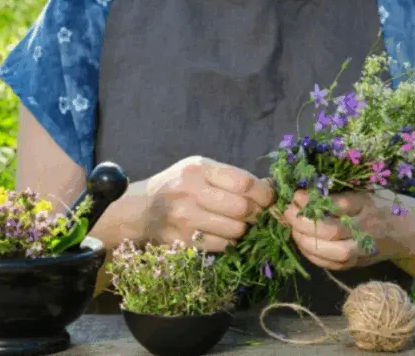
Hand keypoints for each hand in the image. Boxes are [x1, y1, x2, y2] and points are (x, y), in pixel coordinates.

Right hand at [146, 156, 273, 251]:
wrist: (143, 209)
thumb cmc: (179, 184)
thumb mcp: (201, 168)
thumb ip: (233, 175)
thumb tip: (271, 186)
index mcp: (199, 169)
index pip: (243, 182)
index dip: (264, 193)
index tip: (269, 199)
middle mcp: (191, 192)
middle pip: (242, 208)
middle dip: (257, 213)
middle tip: (257, 214)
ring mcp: (185, 219)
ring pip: (235, 230)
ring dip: (244, 229)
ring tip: (238, 224)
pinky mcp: (184, 241)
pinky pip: (222, 245)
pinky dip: (229, 242)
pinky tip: (223, 233)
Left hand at [281, 190, 384, 270]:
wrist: (405, 231)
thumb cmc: (378, 204)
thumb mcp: (364, 190)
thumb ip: (340, 191)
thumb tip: (305, 189)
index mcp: (367, 204)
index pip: (340, 204)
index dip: (314, 201)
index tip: (297, 195)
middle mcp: (366, 228)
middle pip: (332, 230)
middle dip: (304, 223)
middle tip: (288, 213)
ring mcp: (362, 249)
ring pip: (332, 251)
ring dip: (306, 241)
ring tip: (293, 229)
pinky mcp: (357, 263)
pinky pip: (332, 264)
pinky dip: (312, 255)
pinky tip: (301, 243)